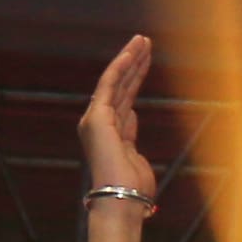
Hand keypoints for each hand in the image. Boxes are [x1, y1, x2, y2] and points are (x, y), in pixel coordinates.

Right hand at [78, 33, 155, 241]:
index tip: (145, 60)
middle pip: (121, 86)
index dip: (135, 77)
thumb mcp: (135, 154)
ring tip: (143, 41)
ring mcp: (96, 119)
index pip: (125, 98)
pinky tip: (132, 52)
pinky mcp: (97, 116)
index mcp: (109, 132)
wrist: (122, 200)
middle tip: (145, 42)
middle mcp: (99, 123)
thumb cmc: (132, 187)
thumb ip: (130, 132)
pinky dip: (121, 66)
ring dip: (130, 59)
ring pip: (116, 81)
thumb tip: (132, 112)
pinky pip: (110, 84)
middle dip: (134, 63)